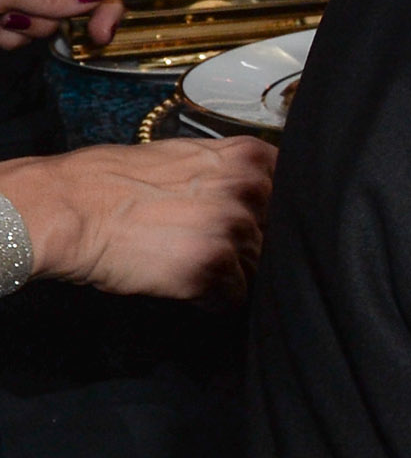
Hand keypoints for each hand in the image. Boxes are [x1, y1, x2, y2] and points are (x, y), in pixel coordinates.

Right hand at [1, 138, 274, 300]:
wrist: (69, 208)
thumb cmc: (116, 181)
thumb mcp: (187, 158)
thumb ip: (231, 175)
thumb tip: (259, 198)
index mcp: (249, 159)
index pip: (294, 194)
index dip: (274, 216)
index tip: (258, 227)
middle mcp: (250, 191)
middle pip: (277, 235)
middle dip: (251, 248)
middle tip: (214, 250)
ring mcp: (233, 230)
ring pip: (257, 268)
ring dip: (231, 276)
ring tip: (194, 266)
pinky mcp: (212, 268)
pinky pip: (233, 298)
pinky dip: (213, 299)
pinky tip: (186, 285)